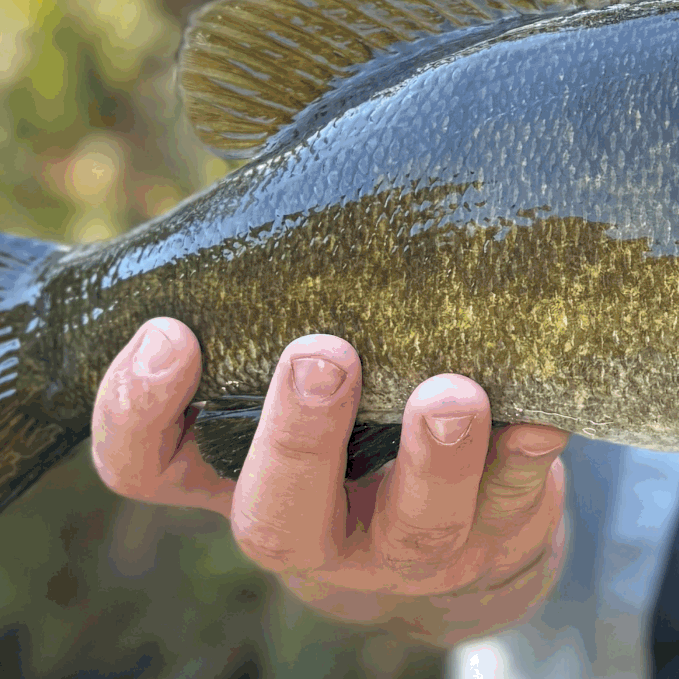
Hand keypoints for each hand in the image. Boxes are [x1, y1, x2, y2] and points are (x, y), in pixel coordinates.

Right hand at [89, 322, 568, 641]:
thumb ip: (263, 285)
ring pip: (408, 529)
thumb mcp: (283, 351)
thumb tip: (250, 129)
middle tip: (322, 355)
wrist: (460, 523)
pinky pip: (512, 510)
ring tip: (451, 393)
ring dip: (431, 459)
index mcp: (226, 472)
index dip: (138, 412)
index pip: (142, 464)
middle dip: (298, 438)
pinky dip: (526, 461)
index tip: (171, 332)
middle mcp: (304, 525)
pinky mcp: (490, 542)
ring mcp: (398, 550)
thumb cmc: (349, 398)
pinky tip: (541, 419)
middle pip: (272, 518)